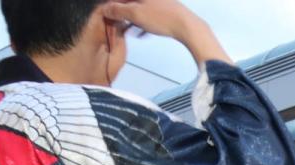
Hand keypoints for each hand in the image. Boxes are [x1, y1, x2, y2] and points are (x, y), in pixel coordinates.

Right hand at [102, 0, 229, 62]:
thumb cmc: (163, 19)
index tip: (108, 16)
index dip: (112, 7)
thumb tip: (106, 8)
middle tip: (118, 25)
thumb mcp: (136, 14)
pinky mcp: (167, 10)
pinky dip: (144, 22)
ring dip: (133, 19)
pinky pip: (150, 14)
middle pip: (130, 2)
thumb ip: (118, 10)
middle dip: (123, 13)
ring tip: (129, 30)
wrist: (188, 27)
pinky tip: (143, 32)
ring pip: (140, 8)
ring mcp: (160, 2)